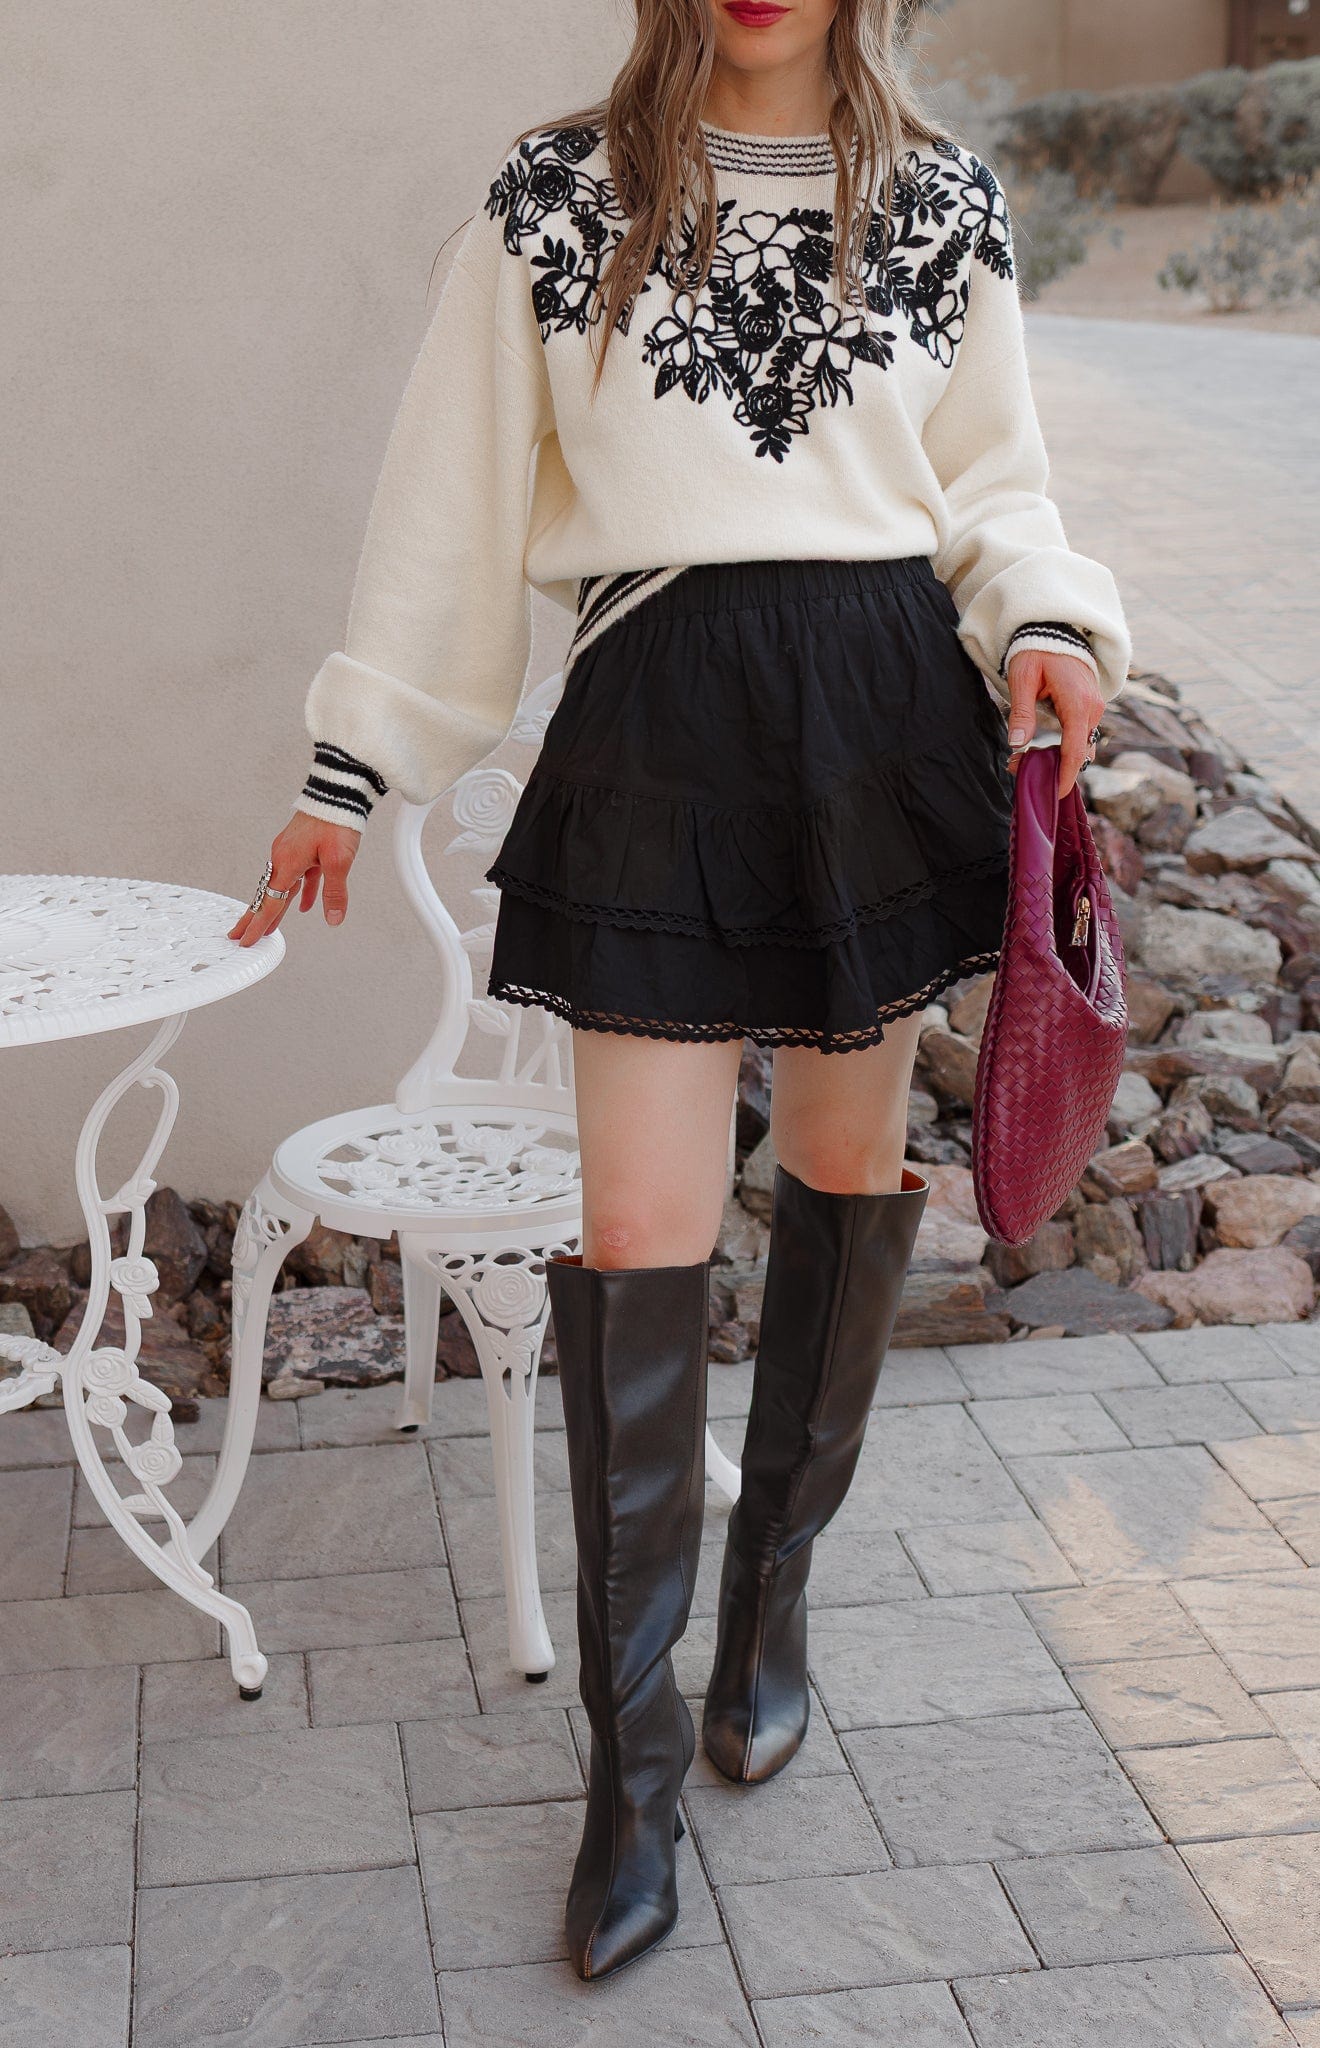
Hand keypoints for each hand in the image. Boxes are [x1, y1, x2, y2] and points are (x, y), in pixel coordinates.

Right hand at [228, 812, 360, 947]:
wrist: (339, 793)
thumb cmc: (336, 822)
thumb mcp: (339, 861)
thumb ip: (335, 892)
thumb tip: (333, 919)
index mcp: (287, 863)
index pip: (269, 902)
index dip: (259, 924)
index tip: (246, 940)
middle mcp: (283, 858)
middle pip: (267, 895)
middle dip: (255, 918)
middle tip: (239, 936)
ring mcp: (291, 852)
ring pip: (281, 887)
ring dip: (276, 907)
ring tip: (270, 926)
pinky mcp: (302, 847)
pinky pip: (298, 876)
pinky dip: (300, 892)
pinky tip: (305, 906)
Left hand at [1005, 649, 1105, 797]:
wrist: (1055, 628)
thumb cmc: (1036, 650)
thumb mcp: (1022, 678)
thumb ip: (1021, 711)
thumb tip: (1017, 743)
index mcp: (1078, 703)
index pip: (1075, 750)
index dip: (1065, 775)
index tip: (1054, 795)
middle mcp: (1092, 709)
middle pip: (1077, 752)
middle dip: (1051, 769)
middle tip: (1016, 769)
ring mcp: (1094, 708)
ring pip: (1079, 746)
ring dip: (1054, 759)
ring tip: (1021, 760)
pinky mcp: (1089, 708)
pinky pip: (1079, 735)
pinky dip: (1061, 748)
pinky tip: (1037, 750)